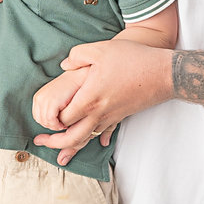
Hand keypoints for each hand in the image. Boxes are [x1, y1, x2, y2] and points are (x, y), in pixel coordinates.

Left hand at [32, 69, 87, 130]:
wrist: (82, 76)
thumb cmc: (75, 89)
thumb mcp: (60, 99)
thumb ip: (53, 110)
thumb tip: (51, 125)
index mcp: (39, 97)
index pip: (38, 118)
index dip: (51, 123)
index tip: (61, 123)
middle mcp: (39, 98)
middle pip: (41, 121)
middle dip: (53, 125)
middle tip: (65, 123)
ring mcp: (44, 99)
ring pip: (46, 123)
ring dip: (57, 125)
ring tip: (68, 121)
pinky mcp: (51, 101)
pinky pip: (51, 121)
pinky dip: (59, 124)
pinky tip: (67, 121)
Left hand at [33, 39, 173, 165]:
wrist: (163, 73)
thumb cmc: (132, 59)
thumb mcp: (101, 49)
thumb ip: (77, 56)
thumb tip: (63, 65)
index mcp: (90, 97)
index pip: (63, 118)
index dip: (51, 120)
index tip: (42, 118)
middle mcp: (99, 112)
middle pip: (73, 136)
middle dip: (55, 143)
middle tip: (40, 143)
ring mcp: (112, 116)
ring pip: (88, 138)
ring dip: (72, 147)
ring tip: (61, 154)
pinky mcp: (122, 115)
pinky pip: (107, 132)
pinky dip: (98, 139)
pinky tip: (97, 144)